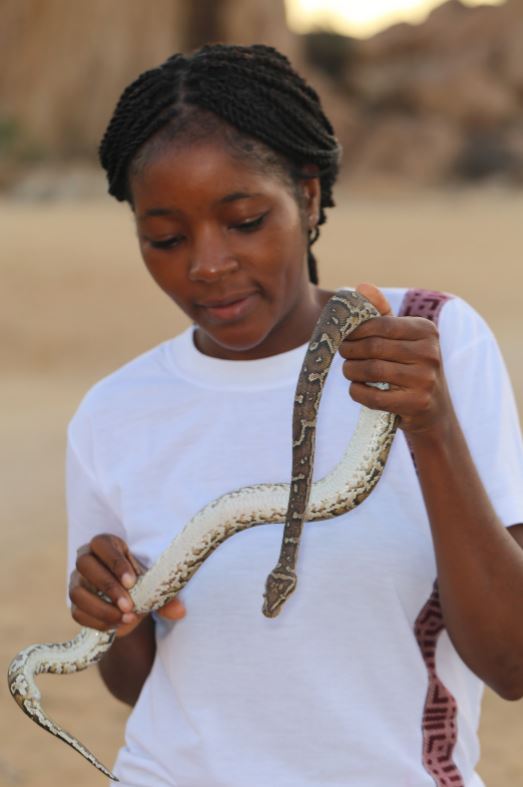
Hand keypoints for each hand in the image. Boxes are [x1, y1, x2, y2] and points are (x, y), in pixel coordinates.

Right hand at [69, 534, 185, 637]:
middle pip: (85, 565)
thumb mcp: (154, 581)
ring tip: (125, 618)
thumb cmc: (141, 580)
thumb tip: (179, 611)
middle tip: (129, 605)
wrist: (131, 598)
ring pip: (77, 592)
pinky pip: (77, 612)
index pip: (102, 545)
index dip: (116, 563)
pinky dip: (96, 621)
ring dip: (101, 608)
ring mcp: (77, 581)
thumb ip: (166, 594)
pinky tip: (116, 625)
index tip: (133, 581)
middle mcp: (86, 558)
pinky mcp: (75, 602)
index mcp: (105, 543)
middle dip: (108, 586)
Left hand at [339, 282, 453, 434]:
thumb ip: (382, 314)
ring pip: (371, 370)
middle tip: (343, 355)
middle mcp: (429, 352)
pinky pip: (374, 396)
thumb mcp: (403, 339)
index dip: (355, 331)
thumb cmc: (411, 368)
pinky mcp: (417, 403)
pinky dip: (357, 392)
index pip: (380, 324)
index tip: (344, 337)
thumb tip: (362, 286)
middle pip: (373, 347)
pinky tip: (357, 389)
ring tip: (349, 371)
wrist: (434, 411)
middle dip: (350, 351)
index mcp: (426, 330)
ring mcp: (425, 379)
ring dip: (351, 371)